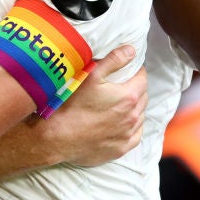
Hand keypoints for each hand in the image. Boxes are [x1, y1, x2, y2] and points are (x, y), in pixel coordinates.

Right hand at [35, 44, 146, 166]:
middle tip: (118, 86)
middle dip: (134, 89)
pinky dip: (131, 127)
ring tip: (116, 104)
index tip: (125, 70)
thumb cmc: (71, 105)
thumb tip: (132, 51)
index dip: (134, 71)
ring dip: (133, 108)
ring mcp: (128, 134)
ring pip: (140, 116)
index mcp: (128, 97)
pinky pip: (135, 135)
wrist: (57, 137)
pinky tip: (119, 123)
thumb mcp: (90, 75)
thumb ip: (113, 60)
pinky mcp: (121, 148)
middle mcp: (133, 117)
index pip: (142, 78)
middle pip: (142, 96)